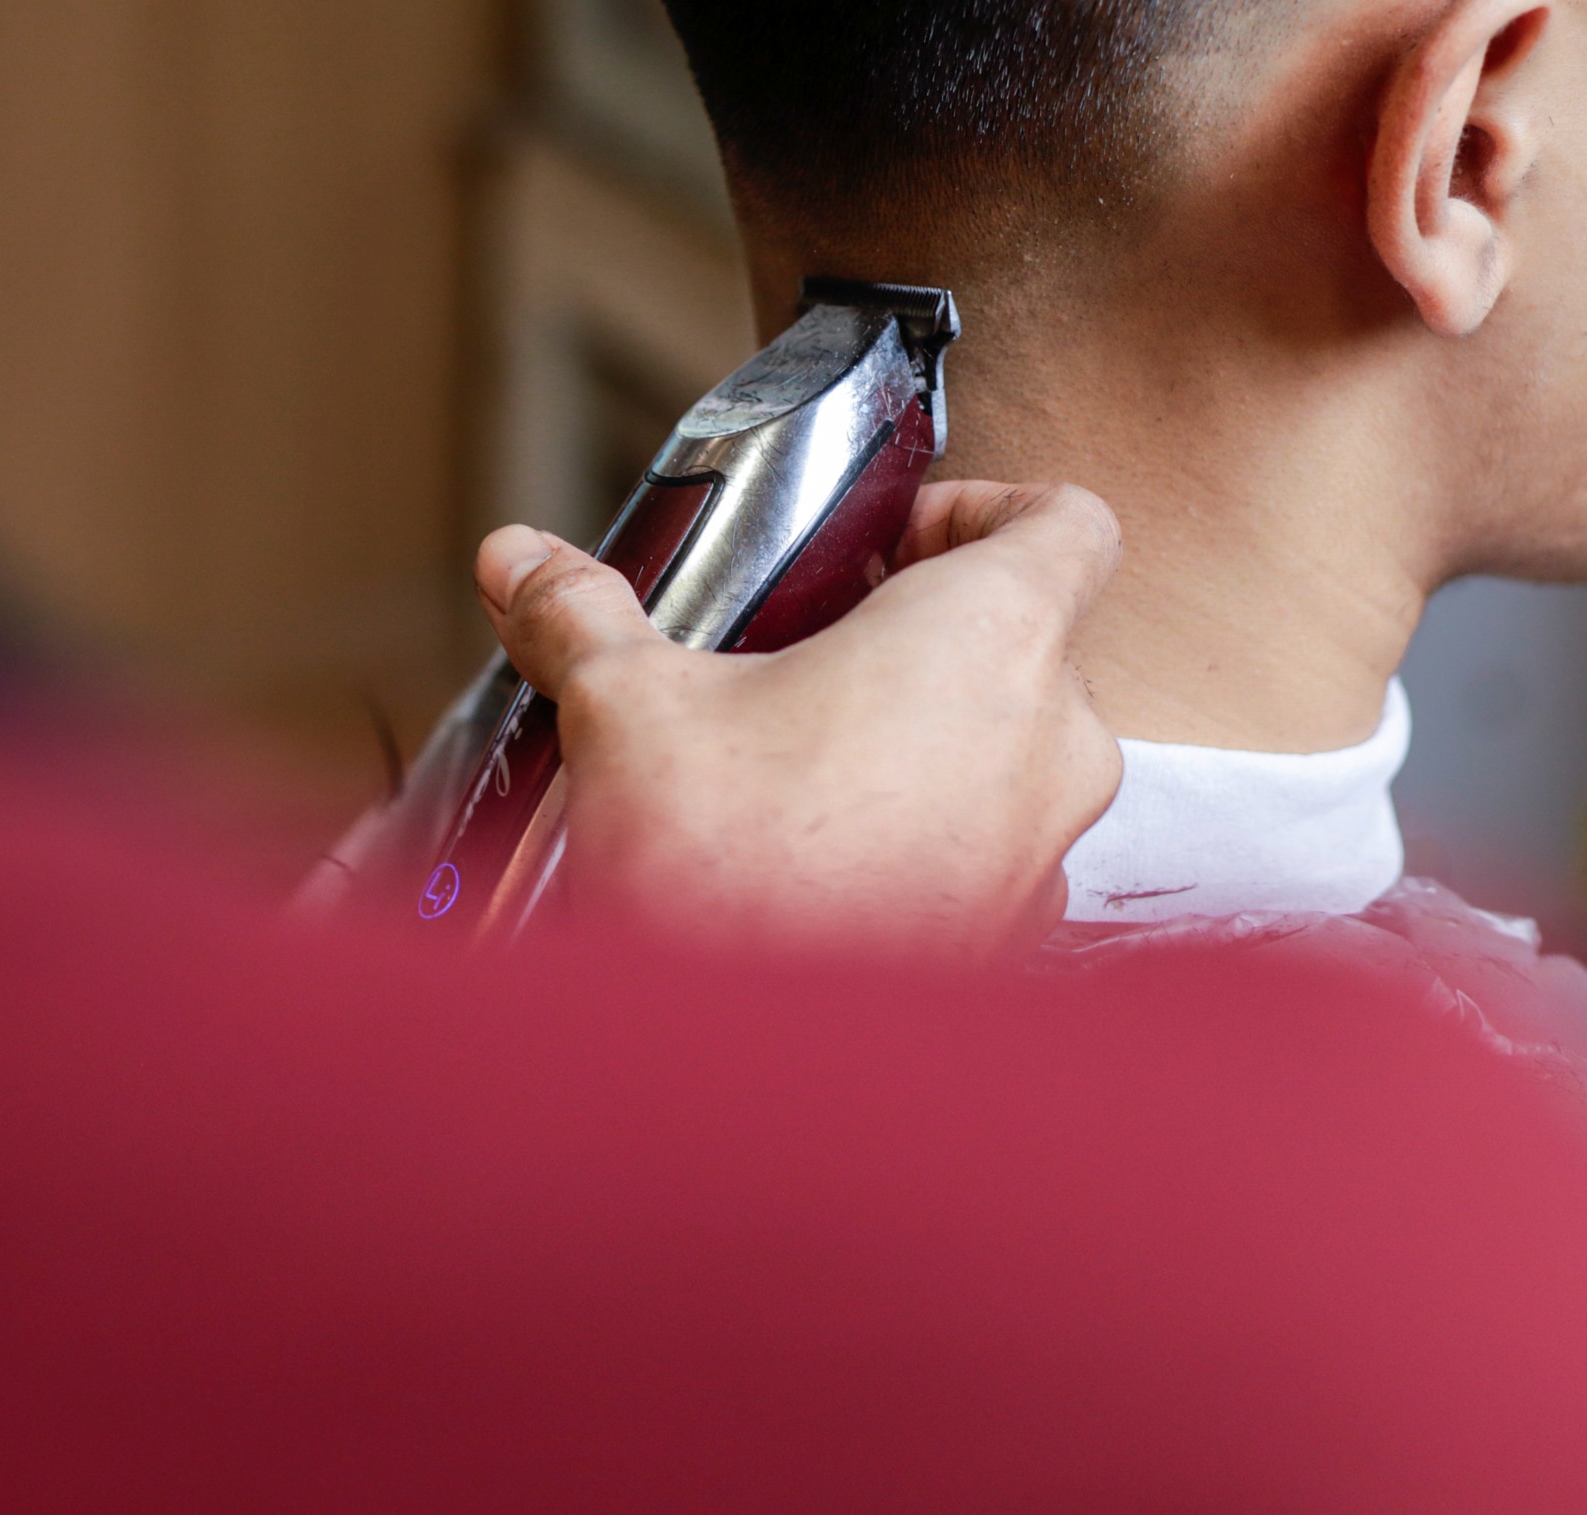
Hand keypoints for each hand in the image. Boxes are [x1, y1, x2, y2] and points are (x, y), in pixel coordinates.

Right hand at [474, 481, 1122, 962]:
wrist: (737, 1081)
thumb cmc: (720, 876)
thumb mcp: (630, 709)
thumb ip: (581, 615)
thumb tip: (518, 559)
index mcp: (992, 641)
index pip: (1069, 521)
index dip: (984, 506)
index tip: (887, 540)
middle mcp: (1054, 745)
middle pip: (1033, 640)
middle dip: (922, 633)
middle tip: (812, 646)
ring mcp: (1046, 855)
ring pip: (1014, 754)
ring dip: (924, 738)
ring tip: (796, 758)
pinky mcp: (1016, 941)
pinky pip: (993, 853)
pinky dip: (924, 835)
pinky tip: (811, 856)